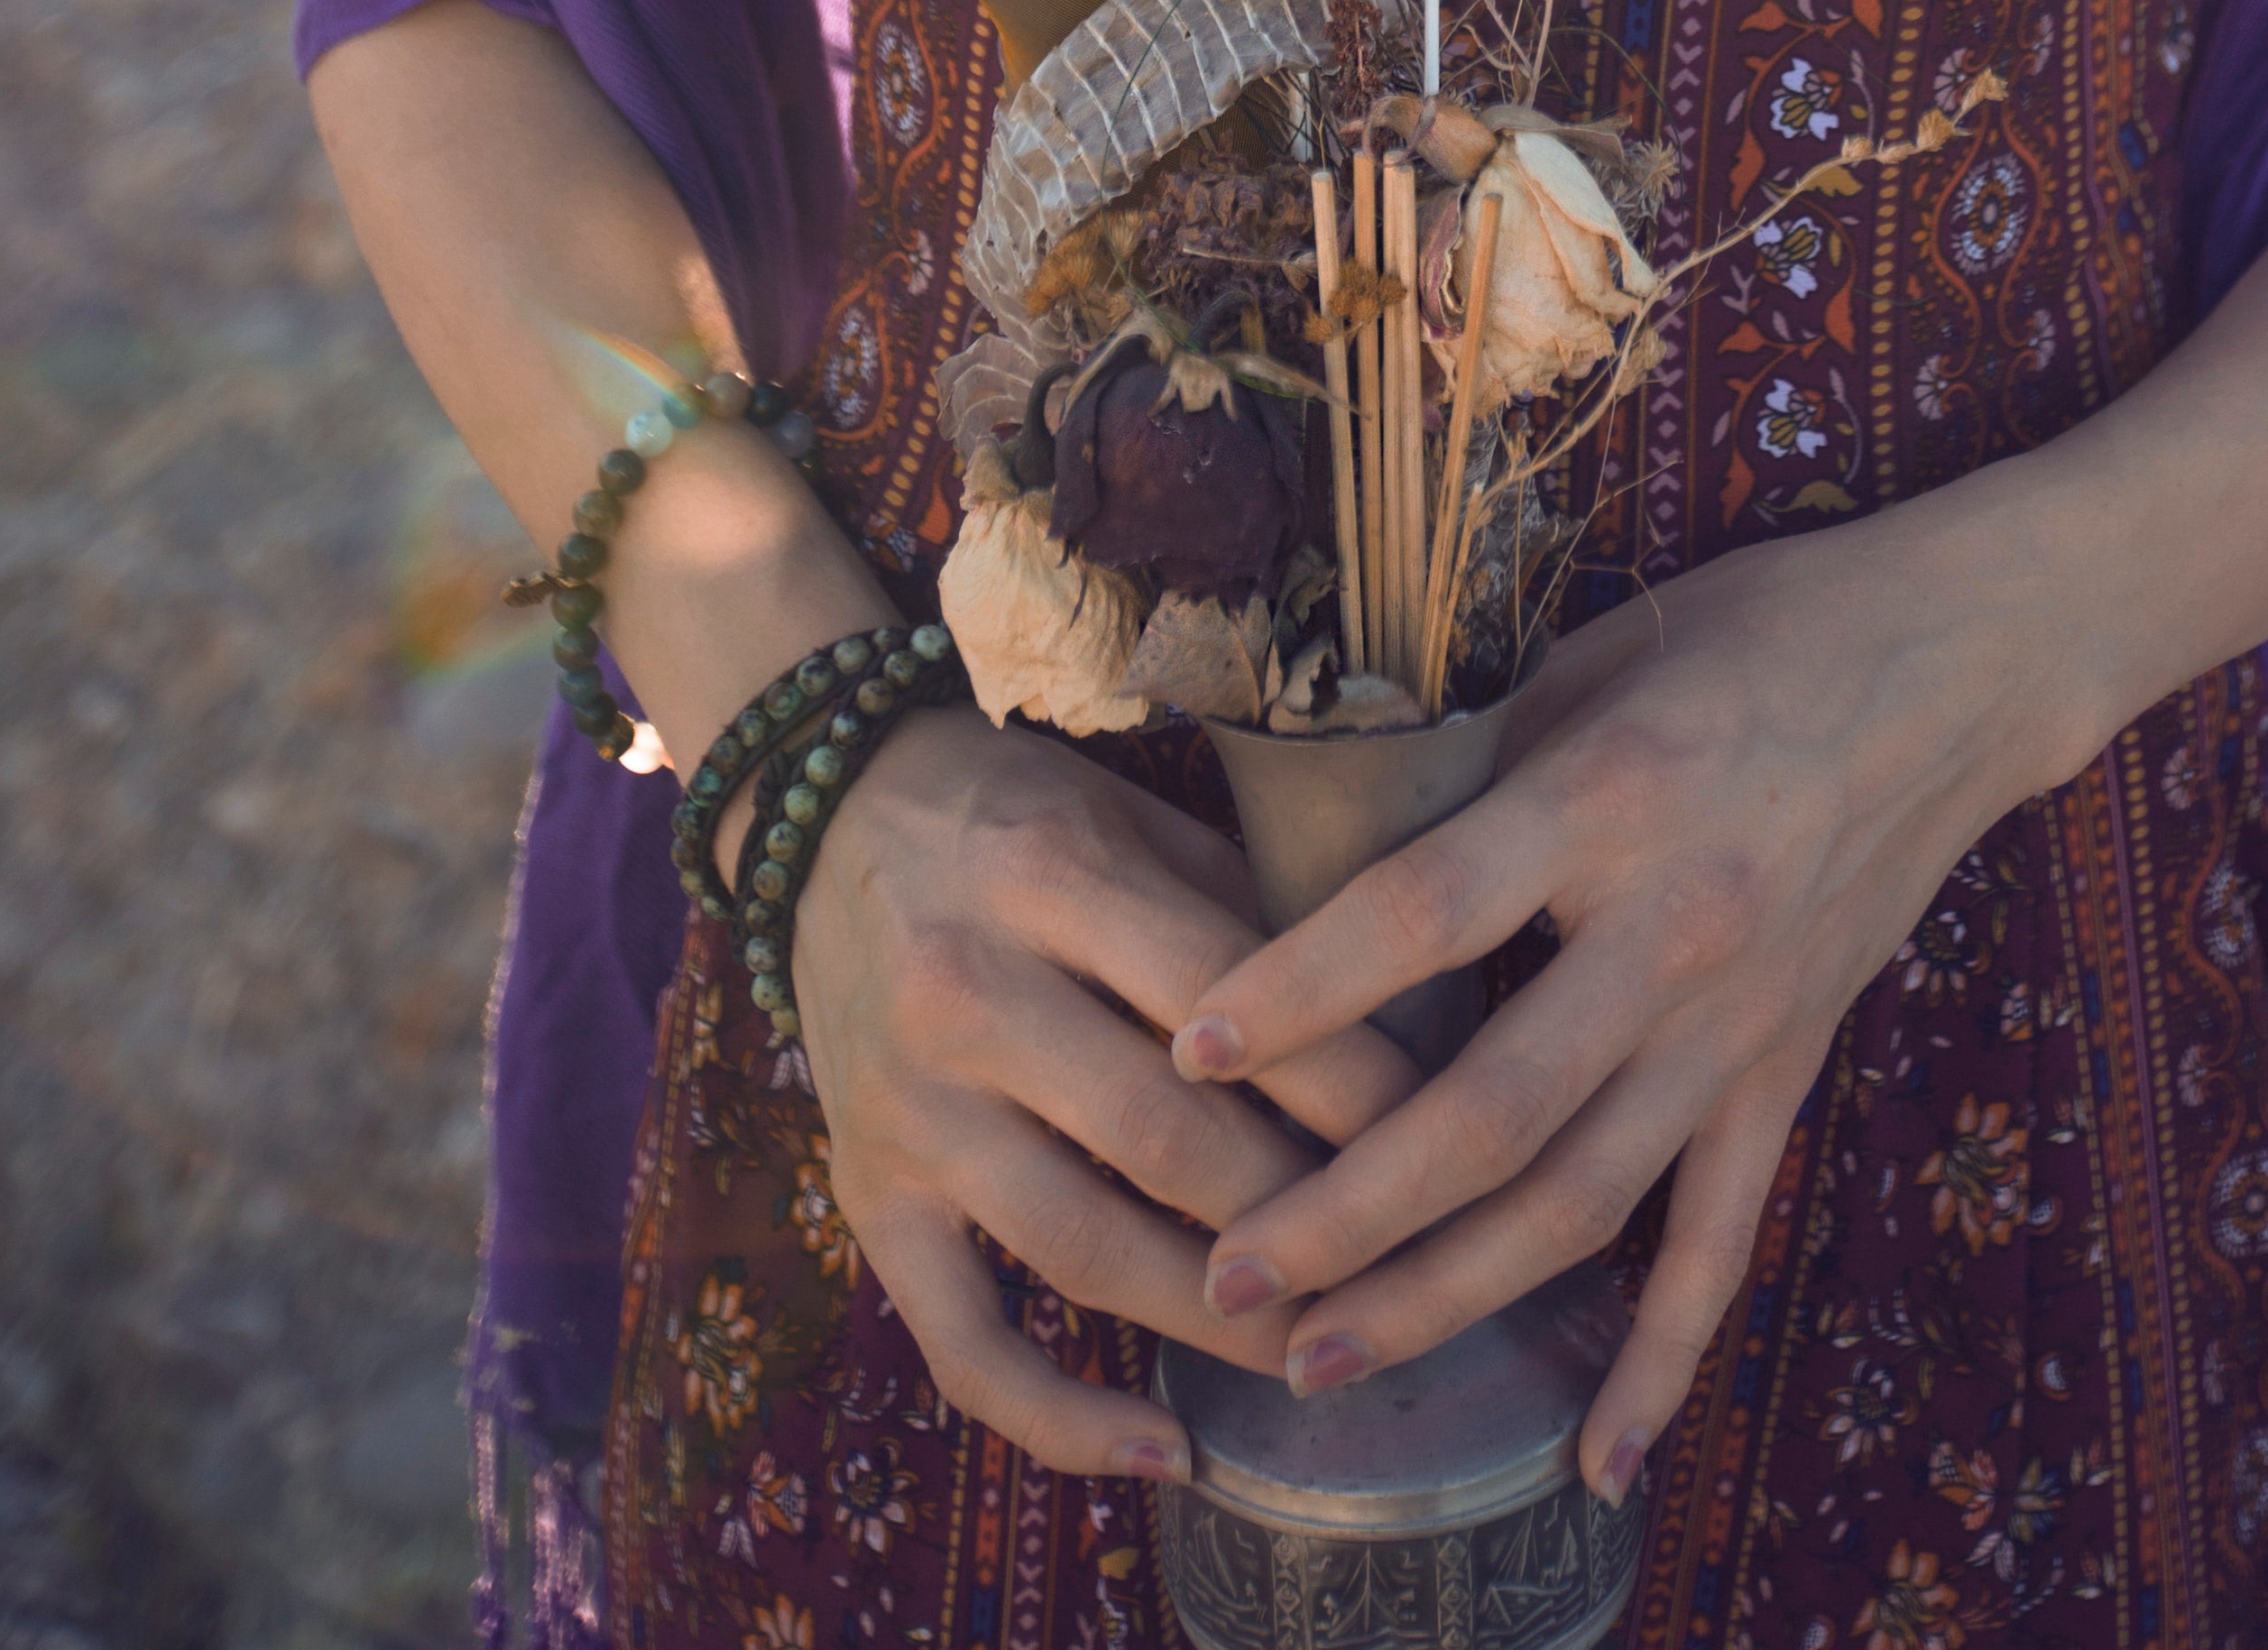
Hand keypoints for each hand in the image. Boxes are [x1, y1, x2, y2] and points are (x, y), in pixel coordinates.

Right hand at [792, 706, 1421, 1478]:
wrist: (824, 817)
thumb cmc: (1019, 816)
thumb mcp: (1131, 817)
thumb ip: (1243, 914)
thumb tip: (1396, 1030)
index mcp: (1051, 876)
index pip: (1229, 1002)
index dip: (1346, 1081)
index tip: (1443, 1132)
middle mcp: (967, 994)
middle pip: (1165, 1139)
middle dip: (1303, 1213)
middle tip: (1407, 1256)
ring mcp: (908, 1110)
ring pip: (1083, 1248)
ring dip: (1219, 1317)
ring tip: (1322, 1349)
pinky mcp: (863, 1197)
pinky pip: (962, 1342)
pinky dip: (1061, 1420)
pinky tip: (1167, 1451)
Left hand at [1164, 511, 2048, 1508]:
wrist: (1956, 664)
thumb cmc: (1757, 629)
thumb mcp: (1594, 650)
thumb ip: (1474, 756)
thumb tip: (1323, 837)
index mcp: (1608, 799)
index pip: (1424, 914)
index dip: (1302, 989)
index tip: (1191, 1051)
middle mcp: (1673, 929)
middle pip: (1490, 1110)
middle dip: (1346, 1212)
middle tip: (1227, 1275)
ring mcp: (1739, 1022)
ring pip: (1578, 1201)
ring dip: (1445, 1296)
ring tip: (1320, 1361)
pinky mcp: (1790, 1071)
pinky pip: (1721, 1241)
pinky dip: (1663, 1363)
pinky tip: (1592, 1460)